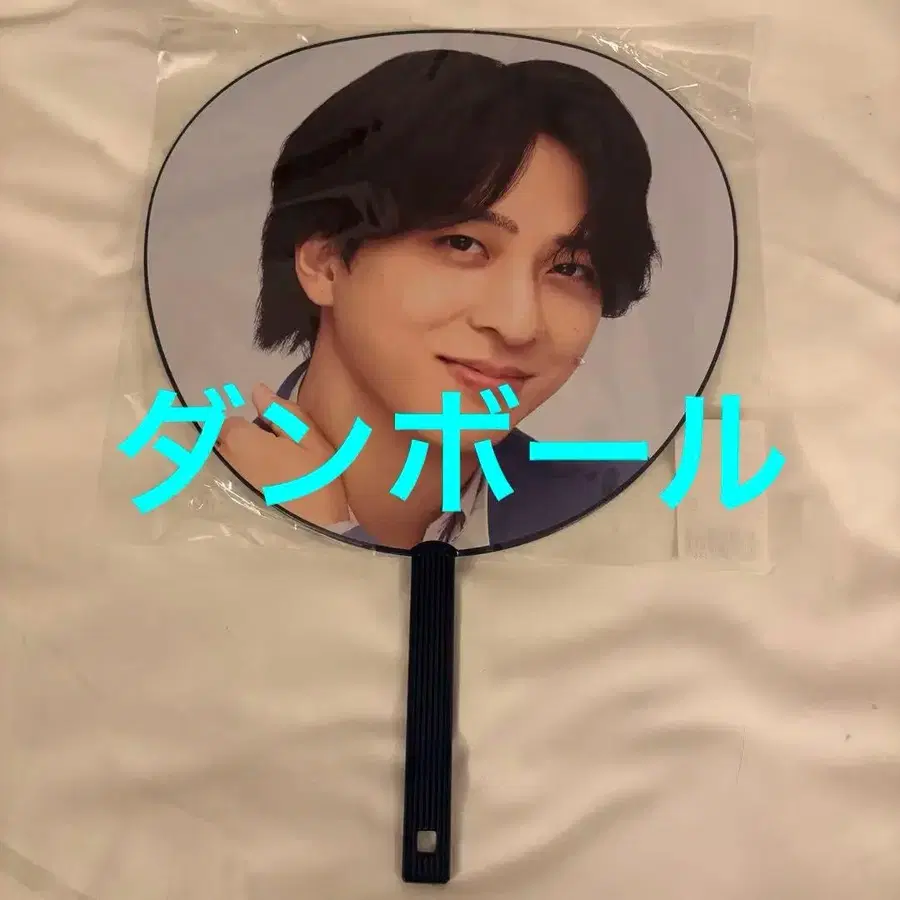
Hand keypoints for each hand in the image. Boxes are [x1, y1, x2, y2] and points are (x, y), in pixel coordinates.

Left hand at [217, 384, 349, 524]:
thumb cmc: (318, 482)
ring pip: (225, 465)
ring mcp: (221, 487)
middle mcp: (222, 460)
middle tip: (274, 458)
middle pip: (224, 444)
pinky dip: (237, 486)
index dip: (252, 429)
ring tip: (269, 478)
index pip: (231, 421)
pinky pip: (227, 486)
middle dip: (242, 446)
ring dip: (239, 467)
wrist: (315, 533)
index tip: (272, 438)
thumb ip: (283, 413)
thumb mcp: (311, 441)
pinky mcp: (226, 507)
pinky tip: (261, 495)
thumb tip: (257, 390)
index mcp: (240, 439)